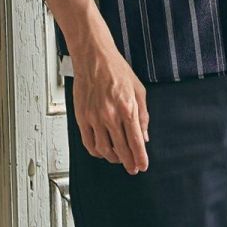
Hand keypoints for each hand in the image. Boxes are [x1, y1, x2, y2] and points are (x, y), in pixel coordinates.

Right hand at [70, 42, 149, 172]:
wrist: (94, 58)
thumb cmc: (117, 71)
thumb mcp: (139, 91)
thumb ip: (143, 116)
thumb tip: (144, 136)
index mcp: (127, 109)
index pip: (136, 142)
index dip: (140, 158)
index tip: (142, 166)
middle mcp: (110, 116)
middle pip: (121, 150)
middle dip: (129, 162)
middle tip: (132, 168)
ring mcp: (94, 118)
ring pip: (104, 149)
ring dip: (113, 158)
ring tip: (119, 158)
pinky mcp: (81, 117)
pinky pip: (88, 142)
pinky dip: (96, 151)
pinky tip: (102, 151)